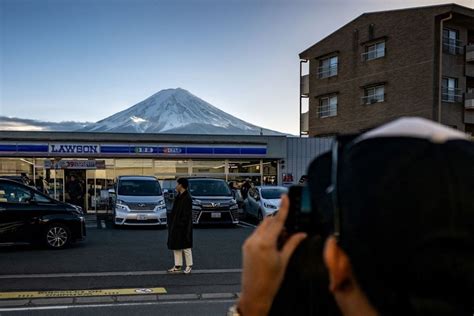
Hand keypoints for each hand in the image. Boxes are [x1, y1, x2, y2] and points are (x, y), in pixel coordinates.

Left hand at [238, 195, 306, 315]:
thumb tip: (301, 234)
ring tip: (281, 242)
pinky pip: (257, 234)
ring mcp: (249, 243)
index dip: (283, 207)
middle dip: (279, 222)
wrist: (255, 294)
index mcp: (266, 243)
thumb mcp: (284, 261)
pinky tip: (272, 245)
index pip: (277, 220)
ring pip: (262, 227)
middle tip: (289, 232)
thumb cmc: (269, 282)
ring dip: (272, 229)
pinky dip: (266, 235)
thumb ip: (292, 244)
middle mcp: (255, 240)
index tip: (285, 197)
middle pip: (269, 221)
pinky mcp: (246, 247)